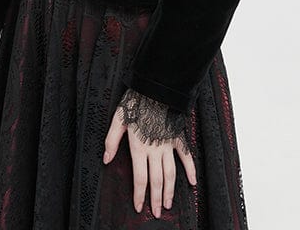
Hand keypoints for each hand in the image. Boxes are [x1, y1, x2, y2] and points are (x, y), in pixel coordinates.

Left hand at [102, 102, 196, 217]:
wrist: (155, 88)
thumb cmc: (136, 101)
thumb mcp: (118, 118)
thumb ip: (111, 140)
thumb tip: (106, 159)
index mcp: (139, 146)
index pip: (140, 177)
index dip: (139, 194)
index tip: (139, 206)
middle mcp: (155, 149)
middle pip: (156, 180)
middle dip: (156, 198)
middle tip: (156, 212)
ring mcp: (168, 144)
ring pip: (170, 173)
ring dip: (169, 190)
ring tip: (168, 204)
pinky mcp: (177, 136)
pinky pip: (186, 155)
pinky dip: (190, 169)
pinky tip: (193, 182)